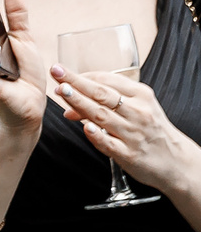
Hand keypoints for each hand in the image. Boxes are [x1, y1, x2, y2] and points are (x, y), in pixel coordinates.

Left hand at [52, 64, 200, 197]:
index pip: (108, 81)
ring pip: (102, 115)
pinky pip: (108, 143)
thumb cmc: (150, 130)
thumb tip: (70, 105)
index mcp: (141, 96)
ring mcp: (133, 134)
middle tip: (57, 73)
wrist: (175, 160)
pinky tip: (85, 127)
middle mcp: (138, 112)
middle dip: (76, 82)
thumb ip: (108, 103)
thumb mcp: (139, 108)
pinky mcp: (128, 154)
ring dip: (80, 103)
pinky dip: (96, 135)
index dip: (83, 76)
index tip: (62, 71)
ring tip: (62, 92)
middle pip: (102, 94)